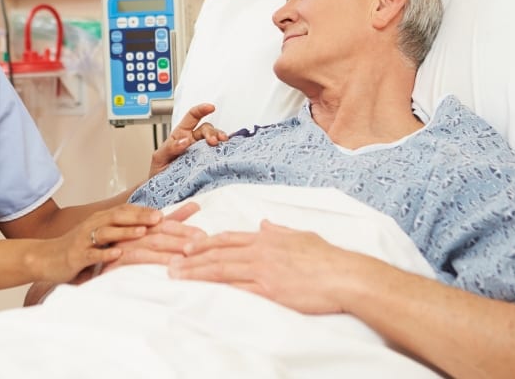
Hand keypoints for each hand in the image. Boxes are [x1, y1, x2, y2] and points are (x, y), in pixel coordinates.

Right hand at [31, 203, 162, 283]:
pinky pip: (92, 253)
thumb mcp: (98, 237)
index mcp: (100, 220)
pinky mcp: (76, 256)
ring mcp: (84, 240)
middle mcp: (93, 225)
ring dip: (126, 231)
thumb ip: (118, 232)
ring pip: (107, 232)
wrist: (45, 258)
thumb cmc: (76, 249)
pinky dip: (105, 253)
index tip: (165, 212)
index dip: (144, 210)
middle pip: (118, 216)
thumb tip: (146, 230)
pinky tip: (117, 253)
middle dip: (140, 216)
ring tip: (143, 231)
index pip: (125, 210)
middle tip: (159, 217)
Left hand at [149, 103, 228, 176]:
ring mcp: (202, 152)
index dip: (201, 110)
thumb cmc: (159, 172)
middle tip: (213, 141)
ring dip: (219, 139)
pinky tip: (227, 151)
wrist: (163, 193)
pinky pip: (219, 153)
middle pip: (206, 129)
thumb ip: (169, 148)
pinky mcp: (208, 163)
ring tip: (222, 143)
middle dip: (212, 132)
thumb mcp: (159, 158)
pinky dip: (225, 150)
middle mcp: (193, 141)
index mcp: (181, 135)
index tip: (210, 107)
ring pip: (214, 139)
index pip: (192, 117)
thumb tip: (184, 141)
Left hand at [168, 219, 360, 314]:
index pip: (228, 238)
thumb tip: (265, 223)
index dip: (204, 241)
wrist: (344, 275)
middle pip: (217, 253)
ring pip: (220, 269)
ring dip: (195, 272)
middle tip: (170, 262)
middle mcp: (260, 251)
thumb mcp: (300, 236)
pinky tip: (201, 291)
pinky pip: (236, 288)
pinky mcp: (268, 290)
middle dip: (191, 257)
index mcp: (266, 239)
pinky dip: (215, 289)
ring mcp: (262, 270)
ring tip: (176, 275)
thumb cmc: (327, 257)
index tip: (187, 245)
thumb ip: (279, 230)